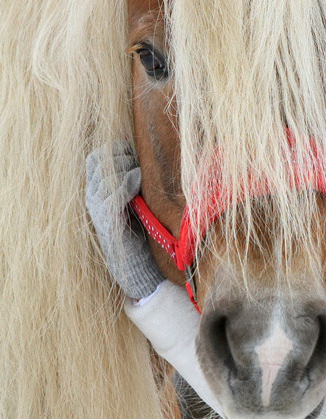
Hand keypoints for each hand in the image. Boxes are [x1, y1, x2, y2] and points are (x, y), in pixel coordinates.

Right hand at [85, 142, 164, 298]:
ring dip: (125, 167)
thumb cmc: (139, 232)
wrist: (136, 268)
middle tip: (138, 164)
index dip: (115, 151)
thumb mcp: (134, 200)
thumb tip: (137, 153)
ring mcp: (97, 209)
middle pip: (98, 160)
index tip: (134, 155)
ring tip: (140, 175)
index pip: (96, 158)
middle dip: (120, 156)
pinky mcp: (107, 220)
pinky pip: (112, 192)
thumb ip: (132, 179)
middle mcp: (92, 197)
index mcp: (95, 191)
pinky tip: (138, 183)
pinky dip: (127, 182)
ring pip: (105, 173)